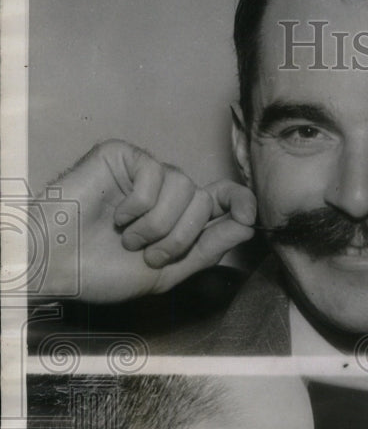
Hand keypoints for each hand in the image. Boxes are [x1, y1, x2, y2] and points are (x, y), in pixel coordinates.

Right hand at [34, 140, 255, 300]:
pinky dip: (138, 206)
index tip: (247, 215)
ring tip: (129, 240)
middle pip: (204, 201)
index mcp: (182, 218)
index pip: (224, 199)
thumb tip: (249, 224)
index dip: (241, 201)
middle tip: (148, 255)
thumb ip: (210, 248)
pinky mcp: (123, 156)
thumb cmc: (105, 271)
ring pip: (184, 187)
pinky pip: (155, 176)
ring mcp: (146, 172)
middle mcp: (168, 192)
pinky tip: (117, 216)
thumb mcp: (170, 271)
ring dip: (157, 226)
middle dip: (181, 237)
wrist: (59, 266)